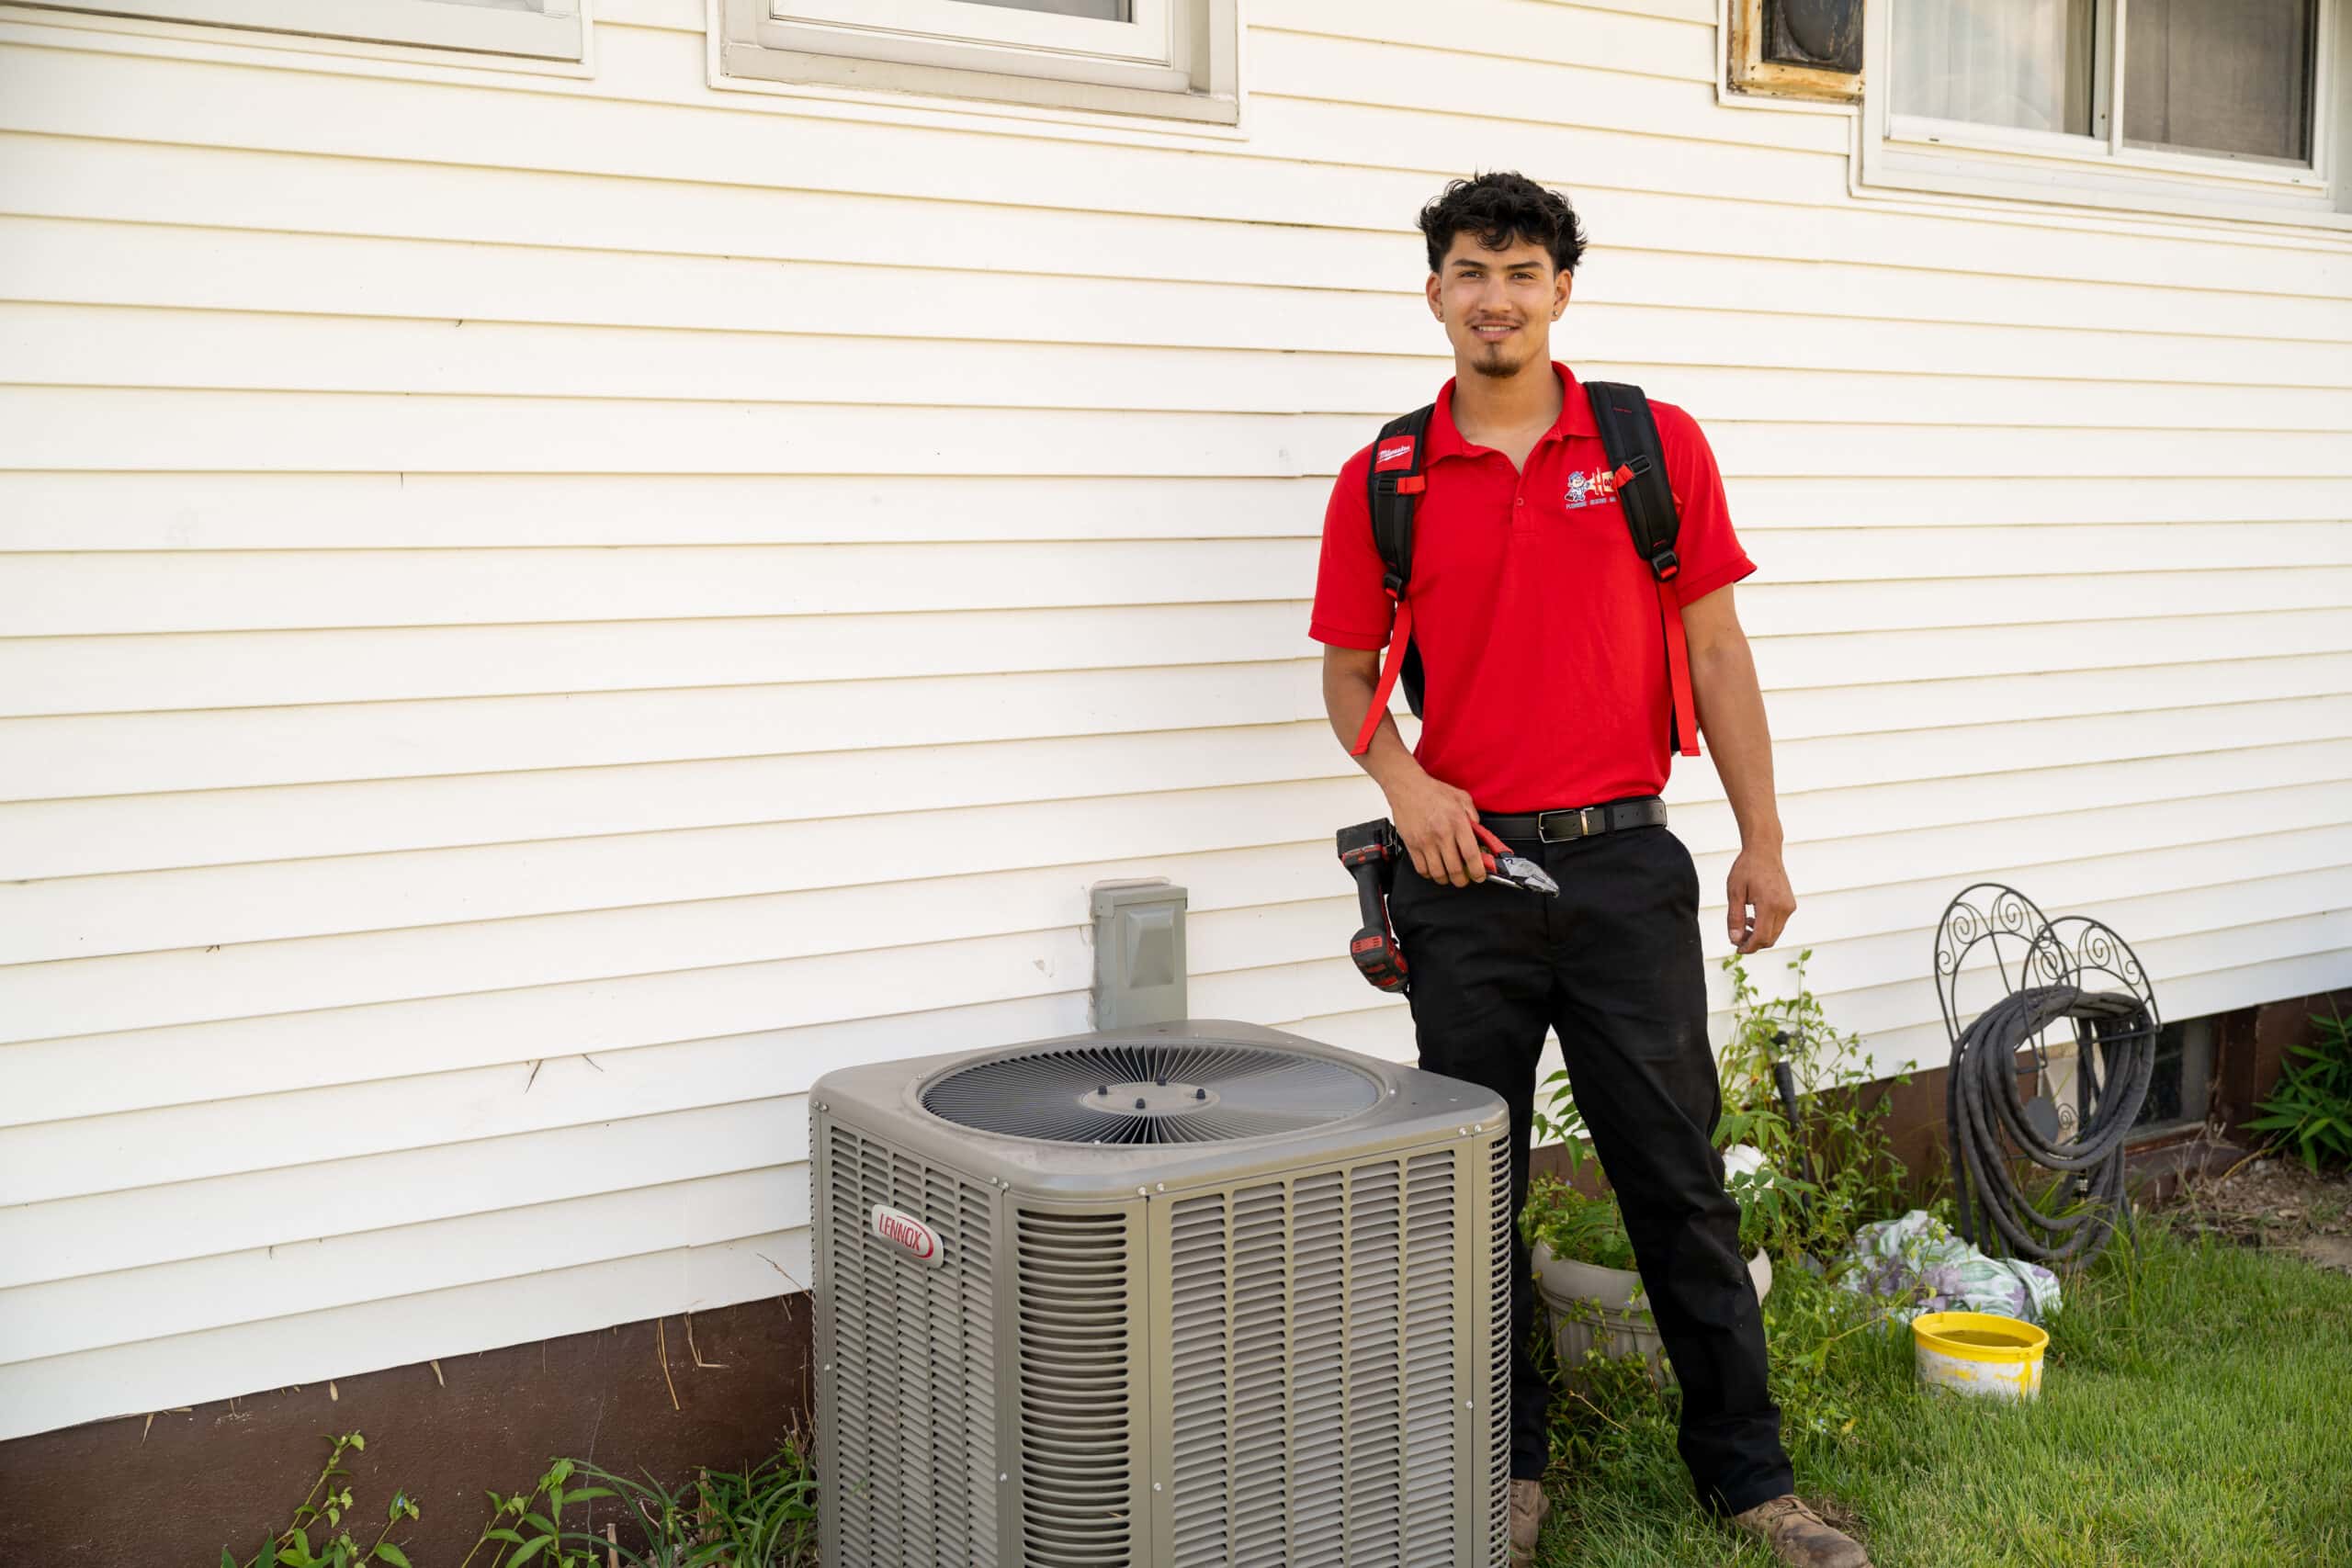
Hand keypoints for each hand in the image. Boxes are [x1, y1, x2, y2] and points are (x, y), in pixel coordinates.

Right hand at [1384, 768, 1486, 886]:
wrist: (1407, 787)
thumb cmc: (1433, 791)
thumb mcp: (1462, 798)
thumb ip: (1473, 817)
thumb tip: (1480, 834)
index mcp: (1457, 822)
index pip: (1471, 855)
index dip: (1478, 871)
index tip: (1480, 875)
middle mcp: (1441, 834)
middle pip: (1455, 869)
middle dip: (1463, 880)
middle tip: (1465, 878)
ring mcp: (1425, 841)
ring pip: (1438, 873)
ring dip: (1446, 879)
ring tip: (1450, 875)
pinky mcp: (1411, 845)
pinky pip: (1421, 869)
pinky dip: (1429, 874)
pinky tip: (1434, 869)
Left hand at [1725, 846, 1794, 952]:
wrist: (1764, 851)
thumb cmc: (1746, 868)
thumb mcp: (1734, 892)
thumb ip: (1734, 917)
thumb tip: (1734, 939)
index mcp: (1769, 904)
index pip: (1761, 937)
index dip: (1748, 947)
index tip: (1736, 949)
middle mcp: (1784, 907)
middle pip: (1770, 939)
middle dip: (1753, 943)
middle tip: (1736, 938)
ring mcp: (1789, 906)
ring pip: (1775, 933)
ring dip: (1759, 936)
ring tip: (1742, 925)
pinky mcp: (1790, 904)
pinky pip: (1779, 924)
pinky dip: (1766, 927)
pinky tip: (1752, 919)